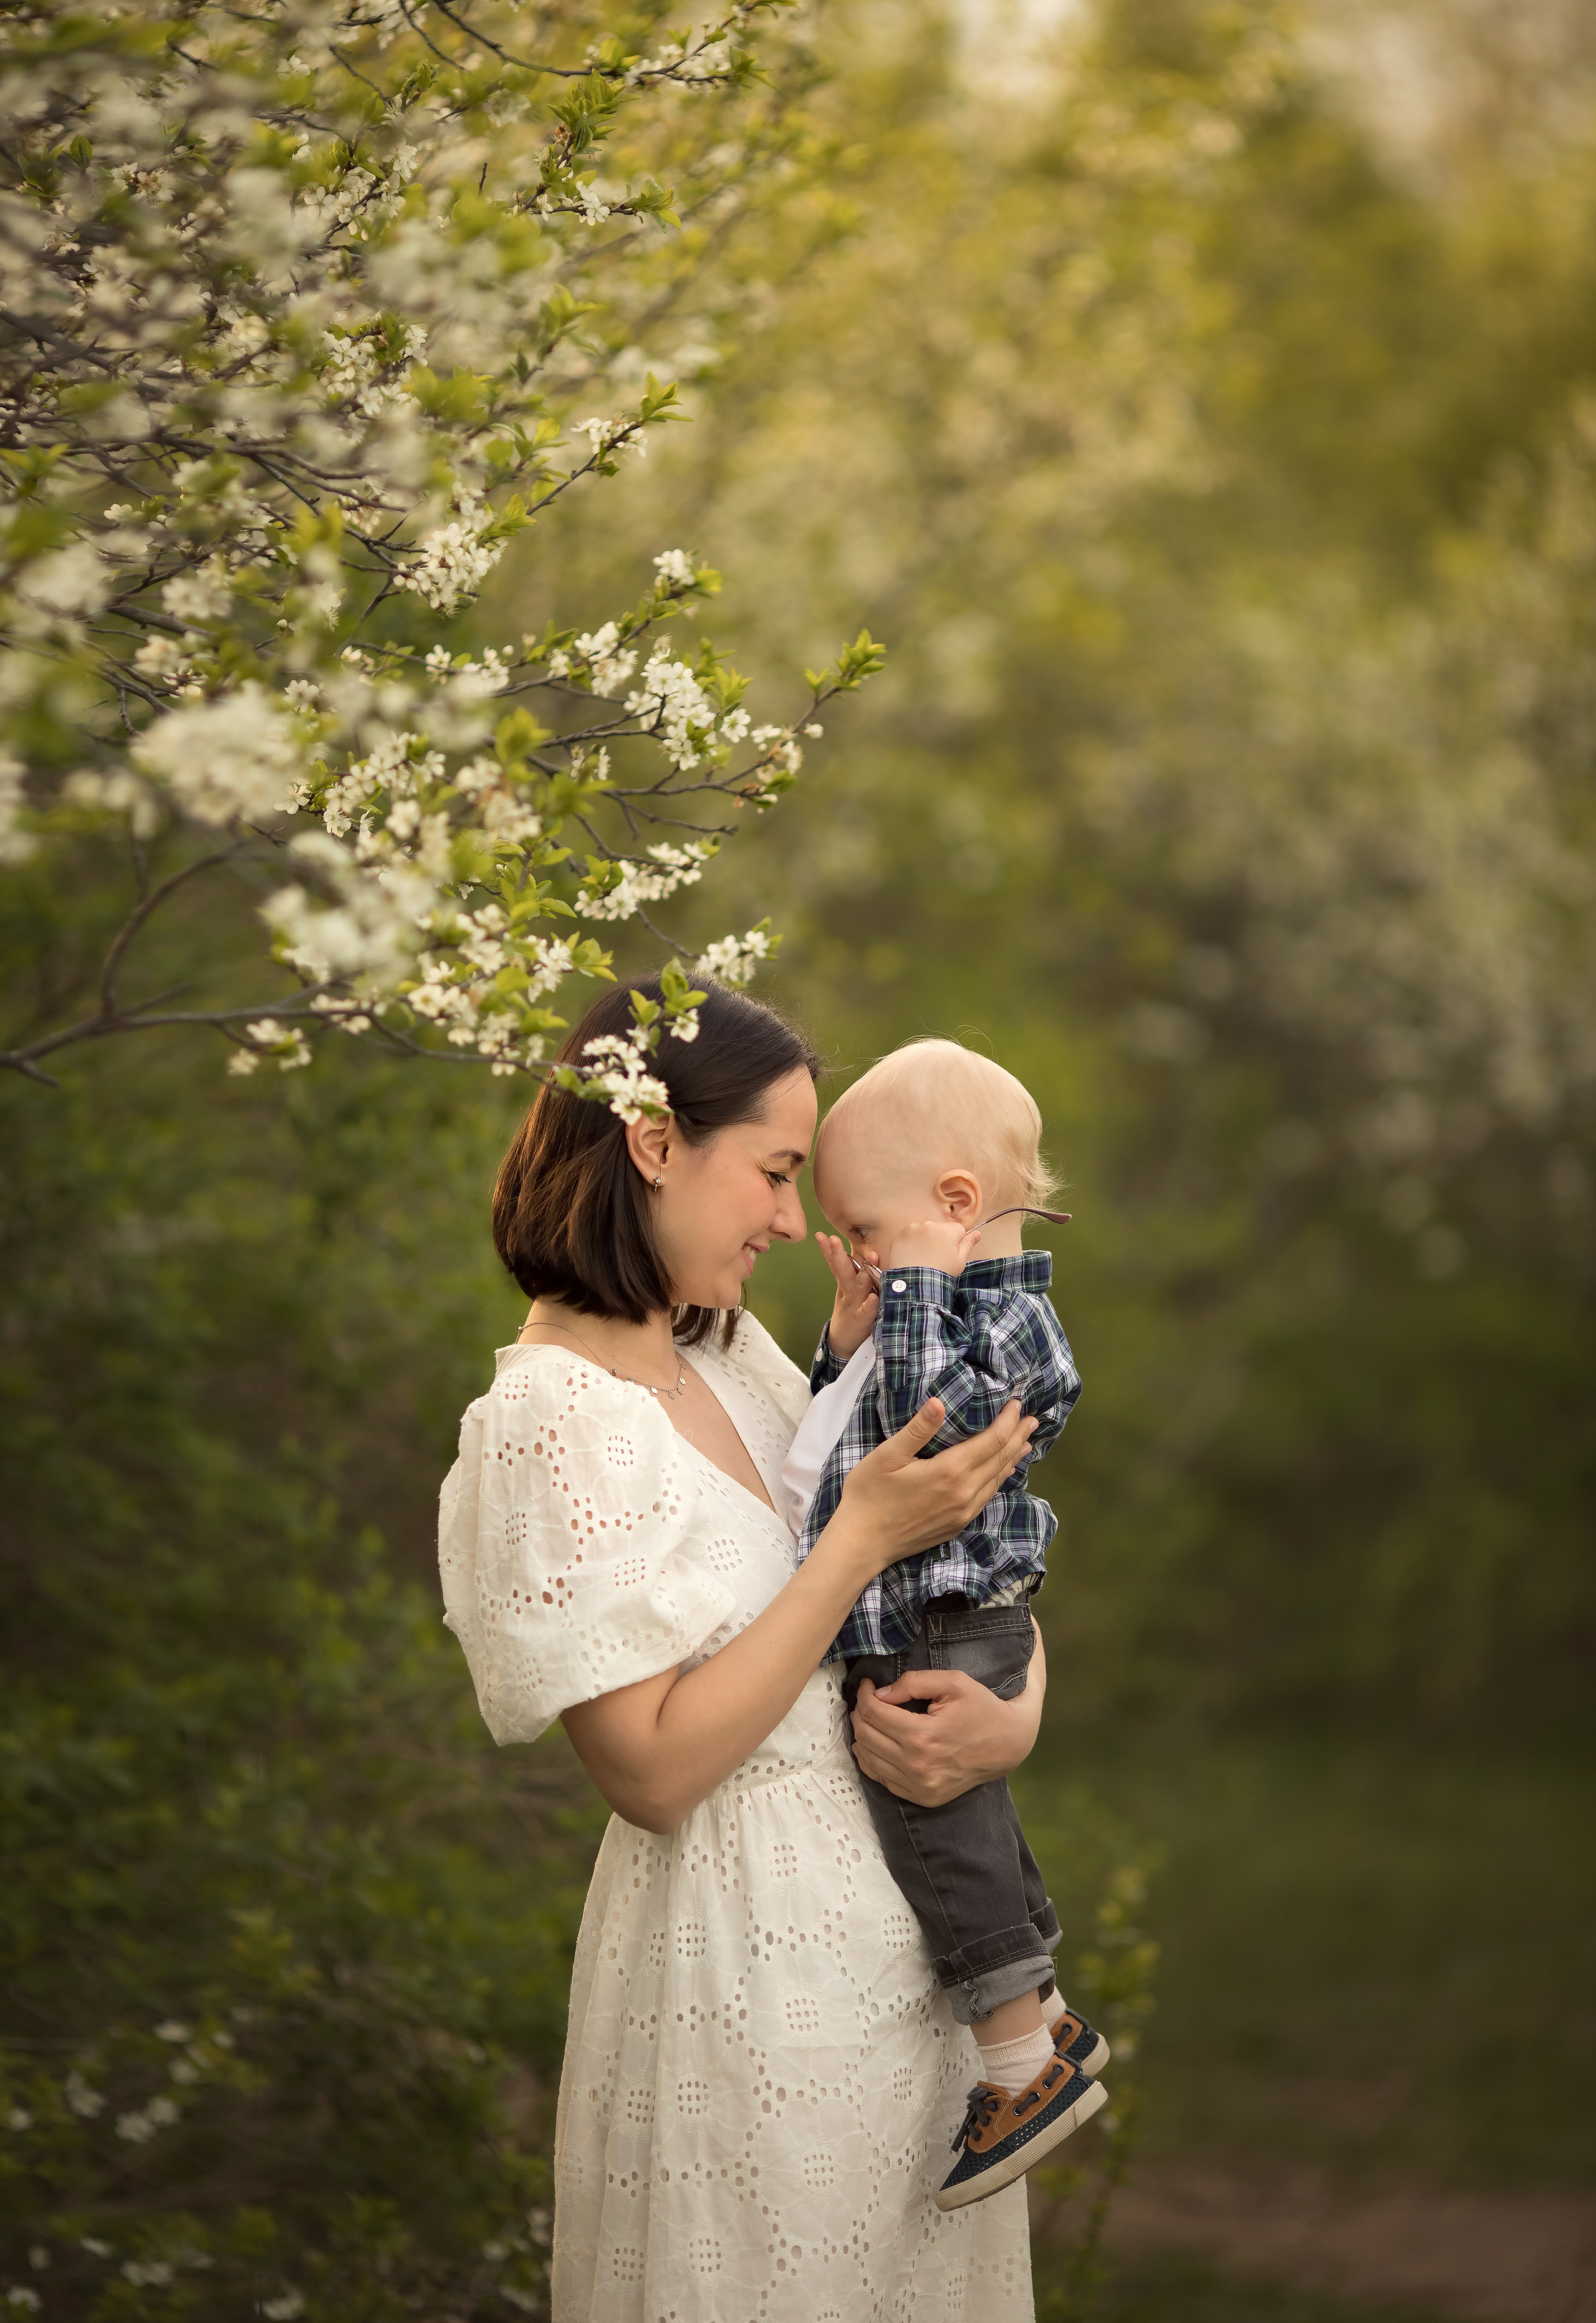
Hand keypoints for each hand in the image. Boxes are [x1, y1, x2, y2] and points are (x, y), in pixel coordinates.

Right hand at [815, 1230, 879, 1360]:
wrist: (844, 1343)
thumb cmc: (852, 1312)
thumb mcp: (849, 1291)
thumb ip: (855, 1272)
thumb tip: (863, 1250)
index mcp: (846, 1284)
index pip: (836, 1264)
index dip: (829, 1250)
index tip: (821, 1235)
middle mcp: (849, 1292)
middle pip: (843, 1271)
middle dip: (838, 1255)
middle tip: (833, 1240)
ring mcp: (855, 1306)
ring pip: (858, 1288)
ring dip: (861, 1275)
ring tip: (866, 1261)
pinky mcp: (863, 1320)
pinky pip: (867, 1311)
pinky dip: (869, 1305)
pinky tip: (873, 1299)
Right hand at [835, 1395, 1036, 1570]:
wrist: (862, 1543)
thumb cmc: (869, 1495)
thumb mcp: (888, 1456)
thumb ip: (918, 1429)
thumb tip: (939, 1402)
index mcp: (950, 1471)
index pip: (992, 1441)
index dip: (1008, 1421)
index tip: (1017, 1404)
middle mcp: (964, 1493)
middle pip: (1001, 1459)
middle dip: (1018, 1436)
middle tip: (1033, 1420)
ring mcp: (963, 1513)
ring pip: (998, 1480)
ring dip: (1013, 1458)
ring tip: (1025, 1442)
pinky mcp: (957, 1525)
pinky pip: (987, 1497)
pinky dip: (1000, 1479)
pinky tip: (1001, 1473)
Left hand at [850, 1646, 1044, 1805]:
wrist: (1008, 1744)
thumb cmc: (981, 1707)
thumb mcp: (953, 1682)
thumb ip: (913, 1682)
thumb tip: (880, 1694)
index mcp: (922, 1736)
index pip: (873, 1713)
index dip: (864, 1695)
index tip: (868, 1685)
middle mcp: (917, 1766)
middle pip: (866, 1736)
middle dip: (860, 1713)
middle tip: (868, 1699)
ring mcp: (920, 1787)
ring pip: (868, 1760)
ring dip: (863, 1736)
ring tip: (871, 1719)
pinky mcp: (923, 1797)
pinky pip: (882, 1780)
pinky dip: (873, 1760)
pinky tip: (879, 1743)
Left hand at [884, 1218, 980, 1274]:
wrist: (915, 1283)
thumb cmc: (940, 1273)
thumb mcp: (959, 1261)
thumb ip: (968, 1244)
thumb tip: (977, 1233)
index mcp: (947, 1230)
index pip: (958, 1229)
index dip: (956, 1242)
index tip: (950, 1253)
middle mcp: (930, 1225)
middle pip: (940, 1229)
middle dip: (939, 1239)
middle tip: (936, 1257)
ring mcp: (913, 1229)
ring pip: (924, 1231)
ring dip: (925, 1240)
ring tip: (923, 1258)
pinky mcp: (900, 1236)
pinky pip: (910, 1236)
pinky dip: (911, 1244)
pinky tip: (913, 1257)